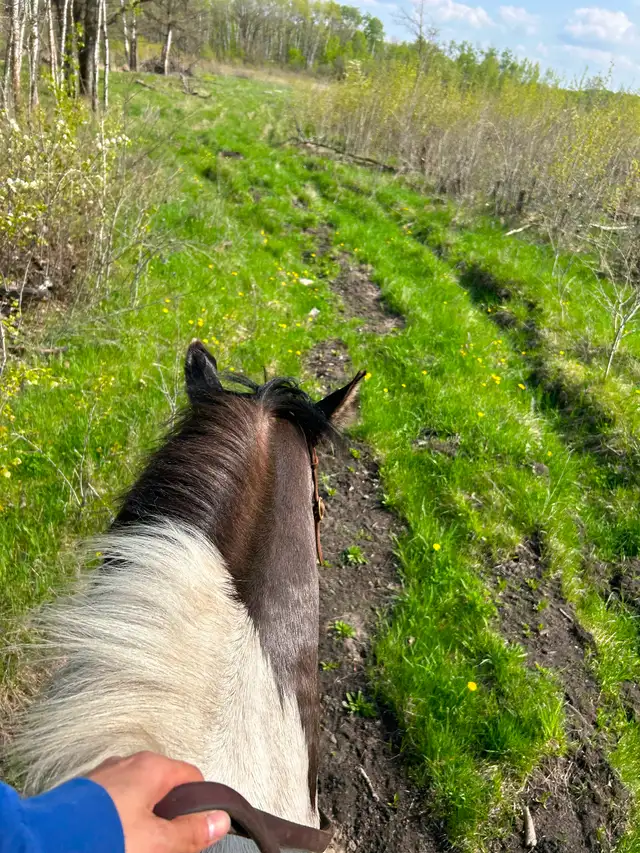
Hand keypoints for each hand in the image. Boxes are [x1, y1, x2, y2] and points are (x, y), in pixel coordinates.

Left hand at [87, 751, 230, 852]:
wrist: (46, 843)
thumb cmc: (106, 836)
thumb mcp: (157, 841)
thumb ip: (191, 831)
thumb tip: (221, 819)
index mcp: (152, 767)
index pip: (192, 777)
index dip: (199, 805)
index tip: (196, 830)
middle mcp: (129, 762)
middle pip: (164, 786)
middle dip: (168, 814)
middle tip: (166, 844)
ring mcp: (104, 775)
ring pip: (138, 794)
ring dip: (143, 817)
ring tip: (137, 844)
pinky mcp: (84, 791)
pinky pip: (114, 801)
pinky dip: (120, 817)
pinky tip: (113, 837)